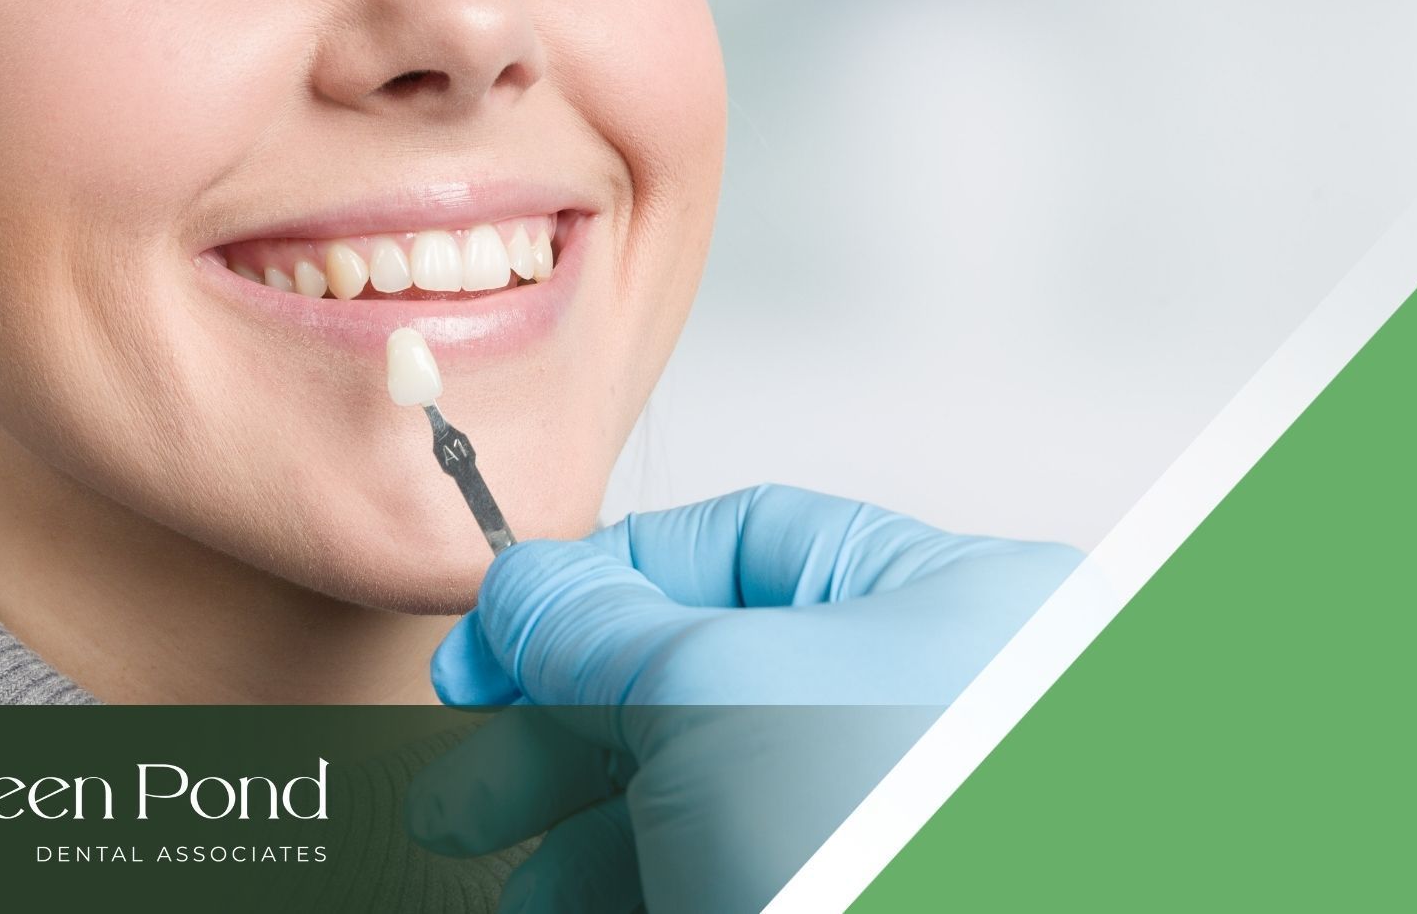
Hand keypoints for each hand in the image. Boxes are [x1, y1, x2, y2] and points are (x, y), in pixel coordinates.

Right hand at [408, 484, 1081, 912]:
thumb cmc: (884, 861)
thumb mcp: (706, 692)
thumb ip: (595, 623)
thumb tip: (528, 586)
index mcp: (950, 602)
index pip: (743, 539)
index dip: (599, 580)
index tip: (494, 634)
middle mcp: (936, 700)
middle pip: (704, 672)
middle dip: (563, 728)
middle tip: (466, 780)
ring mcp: (897, 812)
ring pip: (708, 789)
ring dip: (585, 832)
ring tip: (521, 889)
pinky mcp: (855, 890)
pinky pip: (729, 863)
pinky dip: (637, 882)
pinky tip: (567, 911)